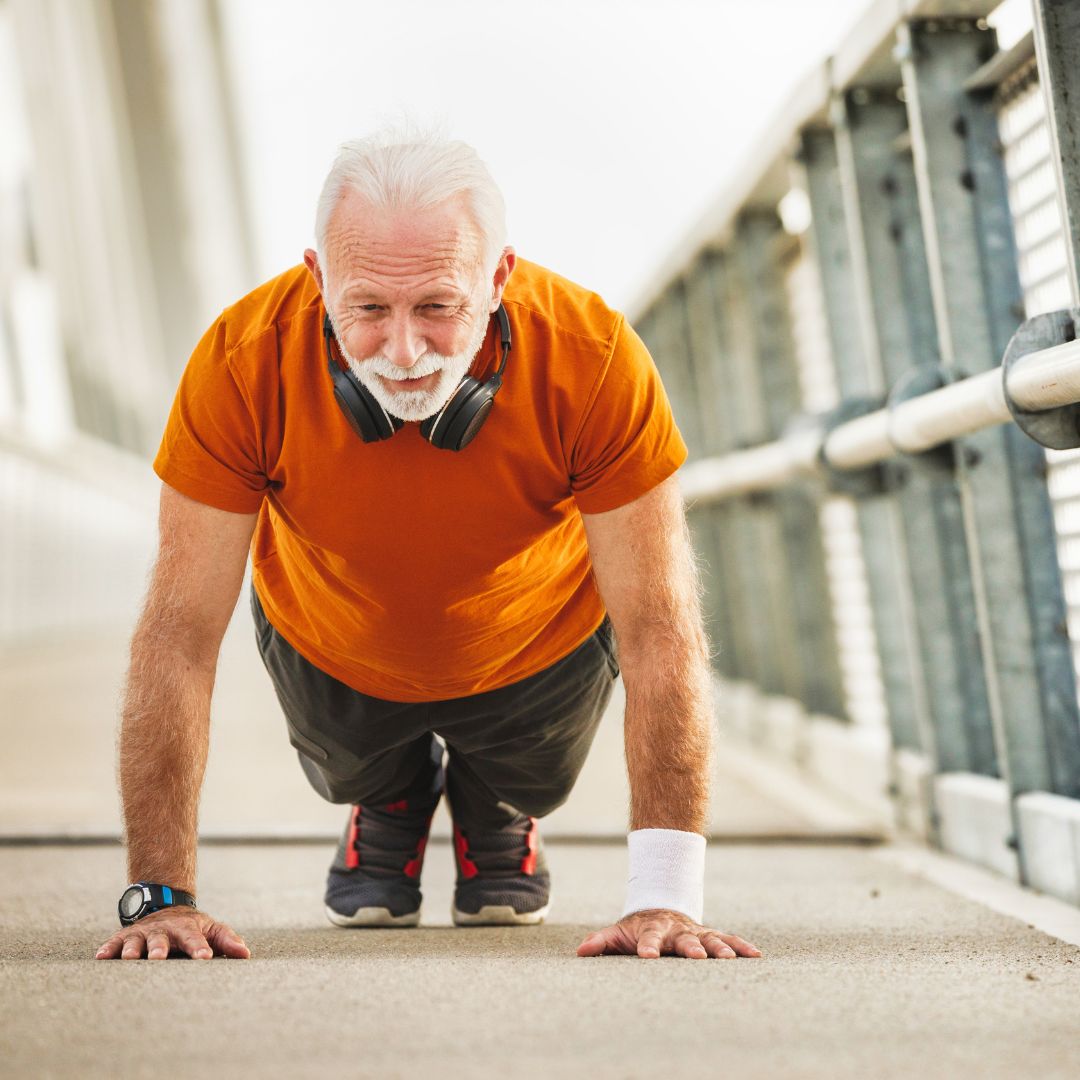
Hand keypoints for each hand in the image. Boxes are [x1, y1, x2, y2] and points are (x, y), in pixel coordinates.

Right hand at [95, 906, 250, 960]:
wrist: (166, 904)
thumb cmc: (192, 927)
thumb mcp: (211, 929)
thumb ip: (226, 940)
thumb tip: (245, 954)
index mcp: (187, 929)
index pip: (195, 939)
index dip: (200, 948)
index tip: (205, 958)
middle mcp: (164, 930)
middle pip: (162, 939)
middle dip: (160, 948)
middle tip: (159, 958)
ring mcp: (143, 933)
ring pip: (137, 940)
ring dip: (133, 949)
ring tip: (130, 959)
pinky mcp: (125, 937)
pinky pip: (115, 942)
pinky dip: (108, 948)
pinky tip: (101, 957)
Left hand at [577, 908, 761, 959]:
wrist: (659, 906)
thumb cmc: (636, 929)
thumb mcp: (618, 933)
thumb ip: (601, 942)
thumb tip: (580, 952)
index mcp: (652, 930)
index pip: (648, 939)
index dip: (647, 947)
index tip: (648, 957)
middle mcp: (676, 930)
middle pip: (683, 939)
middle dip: (690, 947)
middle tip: (698, 957)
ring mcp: (695, 932)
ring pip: (709, 938)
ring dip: (719, 948)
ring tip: (730, 959)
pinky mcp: (710, 935)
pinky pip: (728, 939)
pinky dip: (741, 947)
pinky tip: (755, 955)